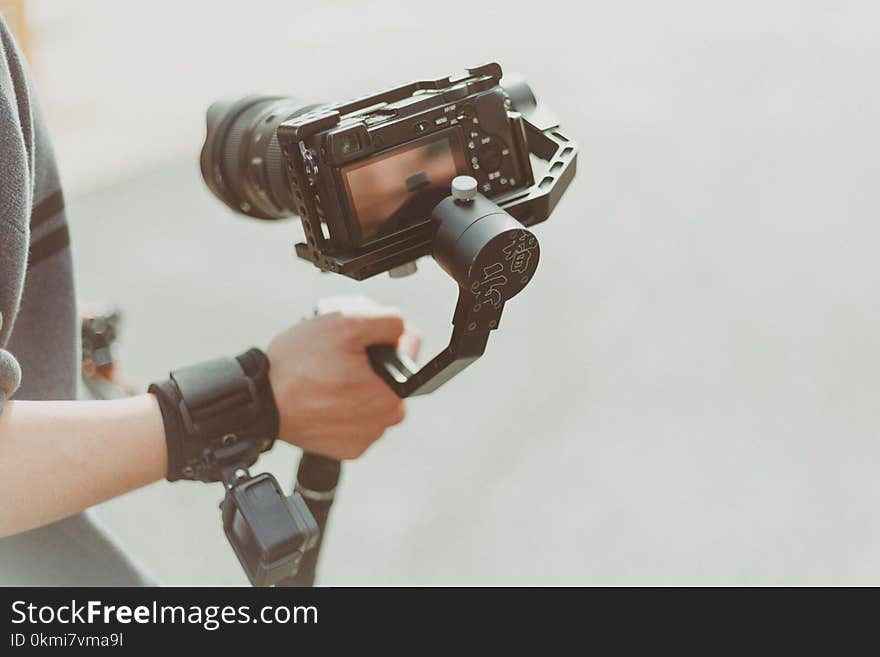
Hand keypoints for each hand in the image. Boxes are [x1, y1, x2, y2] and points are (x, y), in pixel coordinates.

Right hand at [267, 295, 420, 459]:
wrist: (260, 402)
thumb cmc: (296, 367)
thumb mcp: (345, 325)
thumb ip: (387, 322)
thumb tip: (403, 329)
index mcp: (392, 395)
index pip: (408, 350)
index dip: (384, 336)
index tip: (357, 339)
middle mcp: (384, 421)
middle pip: (389, 375)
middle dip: (370, 362)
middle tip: (338, 357)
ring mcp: (364, 437)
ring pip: (372, 396)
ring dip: (356, 384)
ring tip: (326, 376)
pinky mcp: (346, 448)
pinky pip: (355, 418)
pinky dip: (343, 406)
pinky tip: (324, 397)